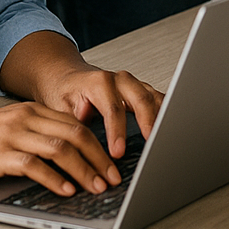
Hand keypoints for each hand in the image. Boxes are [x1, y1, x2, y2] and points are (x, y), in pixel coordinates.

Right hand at [0, 100, 121, 194]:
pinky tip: (65, 189)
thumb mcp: (11, 129)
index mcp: (32, 110)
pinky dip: (53, 178)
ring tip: (96, 186)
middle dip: (98, 158)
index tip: (112, 164)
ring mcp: (11, 135)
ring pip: (59, 149)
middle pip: (74, 135)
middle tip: (112, 178)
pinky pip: (33, 165)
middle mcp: (25, 118)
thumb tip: (72, 154)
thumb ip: (38, 134)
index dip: (99, 145)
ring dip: (83, 170)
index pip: (76, 124)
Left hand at [37, 61, 162, 159]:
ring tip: (165, 139)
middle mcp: (120, 79)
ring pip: (154, 98)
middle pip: (141, 99)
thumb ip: (72, 116)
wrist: (66, 76)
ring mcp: (133, 84)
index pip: (113, 108)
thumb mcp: (60, 105)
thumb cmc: (64, 91)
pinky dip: (165, 113)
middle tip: (151, 144)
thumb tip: (84, 126)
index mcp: (99, 82)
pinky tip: (168, 128)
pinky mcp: (140, 90)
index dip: (117, 132)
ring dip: (161, 118)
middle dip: (148, 123)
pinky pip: (158, 99)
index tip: (118, 152)